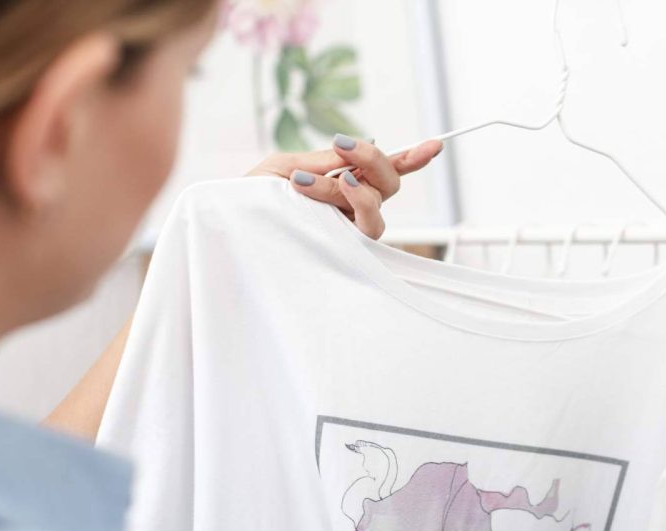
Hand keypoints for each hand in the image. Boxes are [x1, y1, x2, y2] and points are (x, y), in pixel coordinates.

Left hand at [247, 135, 443, 238]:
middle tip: (341, 145)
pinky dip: (357, 204)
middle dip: (371, 158)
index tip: (435, 144)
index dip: (411, 158)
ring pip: (376, 204)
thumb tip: (364, 145)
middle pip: (388, 183)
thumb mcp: (286, 165)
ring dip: (347, 185)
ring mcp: (350, 231)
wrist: (230, 225)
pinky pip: (367, 228)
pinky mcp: (346, 251)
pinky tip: (338, 188)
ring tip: (305, 181)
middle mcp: (353, 208)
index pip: (384, 172)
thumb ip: (325, 159)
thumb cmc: (253, 197)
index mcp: (342, 184)